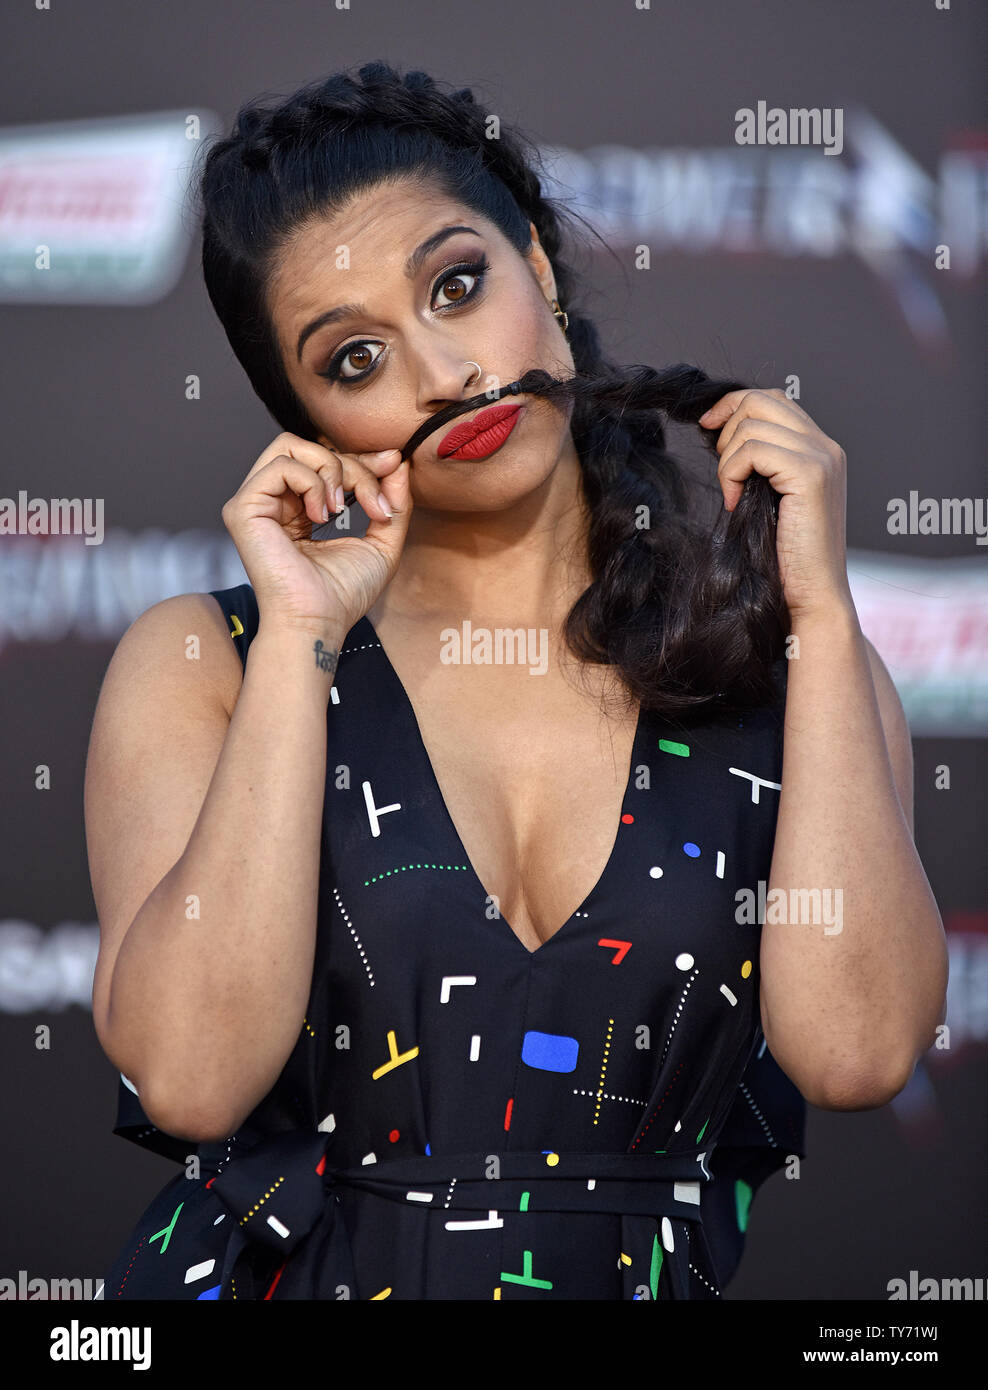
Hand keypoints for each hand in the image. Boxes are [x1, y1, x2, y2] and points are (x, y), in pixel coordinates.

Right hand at [221, 433, 411, 634]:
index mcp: (299, 508)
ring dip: (331, 470)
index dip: (361, 458)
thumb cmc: (344, 594)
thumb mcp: (382, 542)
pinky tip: (320, 515)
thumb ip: (392, 501)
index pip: (325, 461)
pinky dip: (310, 482)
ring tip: (341, 509)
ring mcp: (255, 503)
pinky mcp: (243, 508)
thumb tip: (398, 461)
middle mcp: (274, 501)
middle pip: (310, 447)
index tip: (393, 463)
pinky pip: (279, 465)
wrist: (319, 622)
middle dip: (352, 465)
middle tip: (373, 502)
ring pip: (290, 445)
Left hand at [698, 387, 853, 621]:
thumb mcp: (769, 499)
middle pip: (762, 400)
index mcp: (821, 450)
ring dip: (727, 460)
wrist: (813, 595)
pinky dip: (732, 472)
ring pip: (752, 424)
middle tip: (724, 470)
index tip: (708, 427)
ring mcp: (822, 458)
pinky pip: (753, 449)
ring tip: (733, 494)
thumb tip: (721, 433)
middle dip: (727, 426)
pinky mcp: (810, 474)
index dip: (735, 405)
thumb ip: (761, 465)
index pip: (774, 400)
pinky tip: (735, 502)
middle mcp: (827, 447)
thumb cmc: (785, 558)